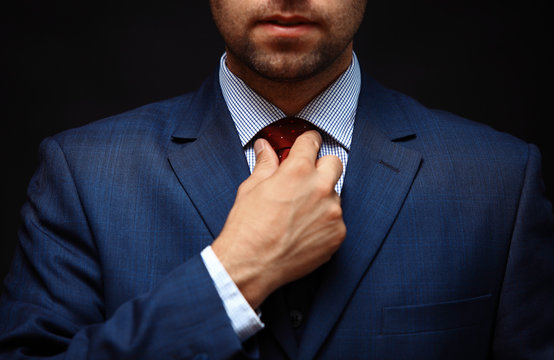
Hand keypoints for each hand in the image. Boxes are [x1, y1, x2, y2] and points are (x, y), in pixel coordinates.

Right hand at [211, 131, 345, 308]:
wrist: (251, 265)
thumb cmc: (247, 227)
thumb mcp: (251, 188)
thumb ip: (265, 164)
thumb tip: (265, 148)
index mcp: (298, 171)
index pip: (312, 141)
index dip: (307, 143)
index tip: (307, 146)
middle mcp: (320, 188)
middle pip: (334, 163)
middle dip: (321, 167)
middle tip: (305, 180)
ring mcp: (332, 213)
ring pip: (335, 195)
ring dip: (322, 199)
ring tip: (299, 215)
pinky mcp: (338, 235)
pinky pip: (336, 221)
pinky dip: (324, 223)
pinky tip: (305, 232)